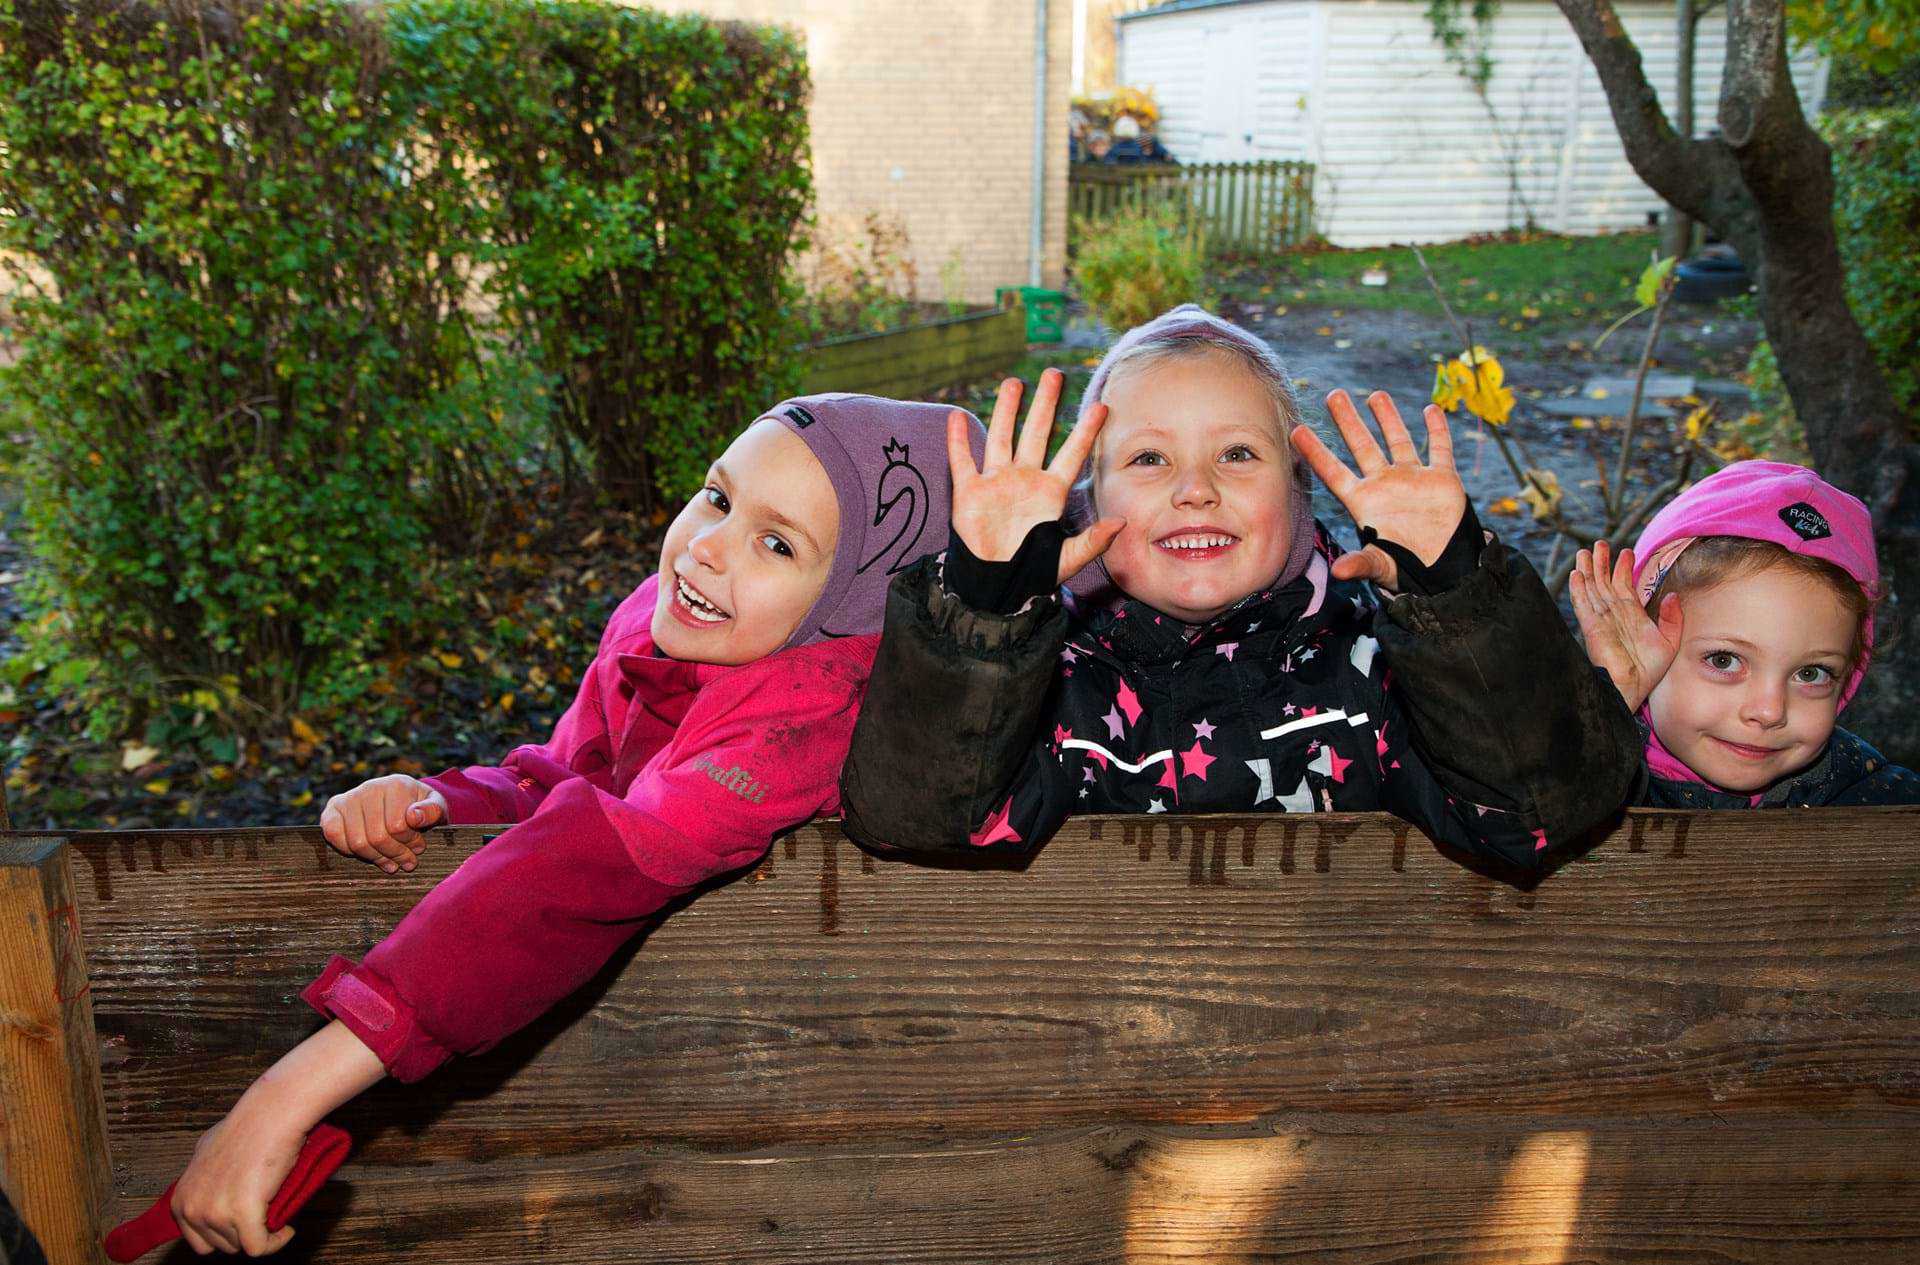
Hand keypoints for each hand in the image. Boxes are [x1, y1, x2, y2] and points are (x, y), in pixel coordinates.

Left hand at [171, 1023, 384, 1255]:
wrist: (271, 1114)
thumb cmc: (247, 1127)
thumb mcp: (206, 1154)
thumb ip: (201, 1180)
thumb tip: (209, 1188)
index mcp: (181, 1199)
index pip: (199, 1241)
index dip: (225, 1233)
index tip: (244, 1223)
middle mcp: (193, 1209)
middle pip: (222, 1246)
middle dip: (244, 1233)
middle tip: (263, 1212)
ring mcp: (215, 1213)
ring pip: (242, 1246)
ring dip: (261, 1234)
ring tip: (274, 1211)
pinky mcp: (242, 1214)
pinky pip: (259, 1248)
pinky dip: (276, 1242)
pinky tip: (286, 1229)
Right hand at [320, 774, 447, 873]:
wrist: (401, 800)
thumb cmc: (420, 807)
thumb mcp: (436, 806)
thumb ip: (432, 811)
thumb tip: (414, 817)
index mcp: (396, 785)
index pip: (398, 826)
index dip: (410, 843)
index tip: (419, 849)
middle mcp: (370, 787)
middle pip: (377, 837)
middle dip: (395, 854)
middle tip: (407, 862)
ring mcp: (349, 798)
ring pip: (357, 842)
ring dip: (376, 858)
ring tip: (391, 862)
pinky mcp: (332, 809)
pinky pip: (333, 836)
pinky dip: (349, 851)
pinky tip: (368, 853)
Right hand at [947, 368, 1124, 584]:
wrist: (994, 585)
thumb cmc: (1032, 573)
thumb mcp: (1065, 559)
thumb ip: (1092, 542)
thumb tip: (1120, 523)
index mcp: (1050, 492)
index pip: (1072, 454)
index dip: (1086, 431)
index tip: (1101, 406)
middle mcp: (1025, 479)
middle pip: (1037, 433)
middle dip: (1045, 404)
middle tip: (1054, 374)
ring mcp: (996, 482)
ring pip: (1002, 437)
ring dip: (1006, 410)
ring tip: (1013, 382)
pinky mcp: (970, 491)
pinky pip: (963, 461)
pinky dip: (958, 440)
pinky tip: (956, 417)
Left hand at [1290, 390, 1466, 588]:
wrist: (1445, 570)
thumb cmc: (1408, 568)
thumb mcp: (1381, 566)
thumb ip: (1361, 564)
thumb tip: (1338, 573)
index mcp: (1365, 502)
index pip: (1334, 472)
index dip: (1315, 452)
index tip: (1296, 430)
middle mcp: (1384, 485)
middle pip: (1362, 446)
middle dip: (1348, 421)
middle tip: (1333, 395)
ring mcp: (1412, 479)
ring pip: (1398, 440)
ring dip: (1388, 417)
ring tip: (1375, 394)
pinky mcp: (1441, 480)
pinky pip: (1439, 449)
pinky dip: (1438, 430)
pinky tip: (1431, 410)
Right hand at [1569, 540, 1682, 711]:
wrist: (1634, 687)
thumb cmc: (1651, 670)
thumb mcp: (1670, 640)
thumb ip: (1672, 618)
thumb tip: (1672, 595)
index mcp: (1632, 615)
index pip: (1624, 586)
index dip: (1624, 568)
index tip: (1626, 551)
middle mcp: (1614, 614)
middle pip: (1604, 583)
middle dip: (1602, 563)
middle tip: (1600, 543)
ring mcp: (1601, 620)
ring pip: (1592, 589)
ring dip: (1588, 570)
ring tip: (1584, 551)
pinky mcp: (1591, 627)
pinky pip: (1583, 604)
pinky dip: (1579, 589)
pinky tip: (1576, 574)